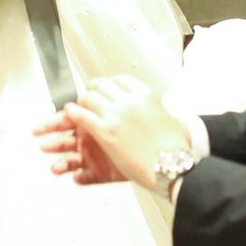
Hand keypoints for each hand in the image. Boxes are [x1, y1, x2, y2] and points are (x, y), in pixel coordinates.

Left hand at [42, 74, 189, 191]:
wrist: (173, 166)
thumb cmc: (176, 148)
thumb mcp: (172, 118)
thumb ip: (159, 111)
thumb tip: (159, 112)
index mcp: (145, 94)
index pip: (120, 80)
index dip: (109, 84)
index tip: (107, 87)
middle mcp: (129, 101)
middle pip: (102, 85)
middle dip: (93, 90)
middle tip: (90, 94)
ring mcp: (116, 115)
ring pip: (89, 98)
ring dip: (82, 101)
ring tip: (78, 104)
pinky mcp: (106, 133)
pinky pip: (83, 117)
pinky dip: (73, 113)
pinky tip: (69, 112)